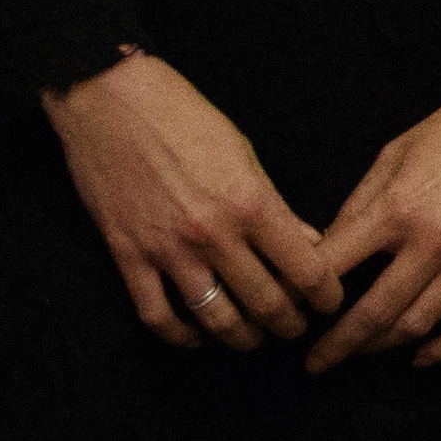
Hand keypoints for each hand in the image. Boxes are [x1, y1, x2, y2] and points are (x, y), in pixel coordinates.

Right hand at [51, 50, 339, 349]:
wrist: (110, 101)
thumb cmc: (184, 118)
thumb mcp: (245, 154)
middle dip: (289, 325)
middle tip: (297, 329)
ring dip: (241, 339)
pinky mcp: (127, 255)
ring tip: (254, 339)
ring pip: (215, 319)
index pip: (305, 269)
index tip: (330, 304)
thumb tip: (307, 243)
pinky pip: (156, 314)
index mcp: (252, 203)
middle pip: (265, 303)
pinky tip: (196, 339)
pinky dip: (180, 336)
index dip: (325, 296)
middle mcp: (214, 233)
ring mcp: (168, 249)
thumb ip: (275, 206)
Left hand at [305, 91, 440, 370]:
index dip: (302, 295)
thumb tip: (328, 246)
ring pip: (419, 324)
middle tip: (315, 364)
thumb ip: (360, 201)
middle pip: (372, 312)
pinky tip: (423, 356)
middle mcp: (432, 241)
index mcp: (396, 208)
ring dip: (383, 348)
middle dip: (336, 345)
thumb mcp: (396, 151)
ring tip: (362, 353)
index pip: (332, 267)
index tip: (290, 310)